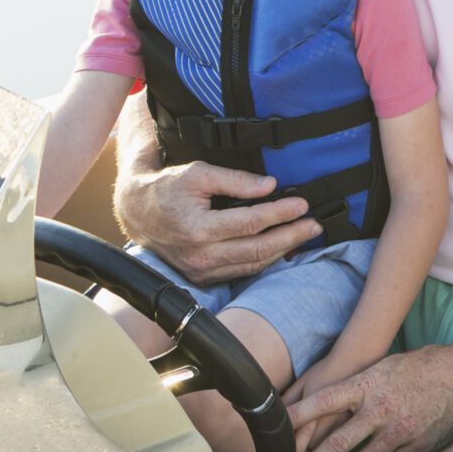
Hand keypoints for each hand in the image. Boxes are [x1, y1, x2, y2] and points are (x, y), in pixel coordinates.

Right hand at [116, 156, 316, 286]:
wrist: (137, 212)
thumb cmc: (167, 189)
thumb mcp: (198, 174)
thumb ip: (234, 180)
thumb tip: (270, 185)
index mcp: (198, 229)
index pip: (251, 223)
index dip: (280, 213)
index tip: (302, 204)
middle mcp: (201, 255)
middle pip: (257, 249)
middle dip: (291, 236)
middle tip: (315, 224)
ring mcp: (202, 271)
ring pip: (253, 264)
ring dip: (283, 250)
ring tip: (305, 234)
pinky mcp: (203, 278)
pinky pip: (241, 271)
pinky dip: (265, 261)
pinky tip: (283, 249)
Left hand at [285, 344, 452, 451]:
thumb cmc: (417, 366)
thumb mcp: (382, 367)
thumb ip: (355, 388)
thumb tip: (323, 405)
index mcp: (367, 385)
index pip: (322, 402)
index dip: (295, 420)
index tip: (274, 437)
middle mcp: (380, 407)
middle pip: (337, 443)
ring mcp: (400, 428)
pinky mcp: (419, 443)